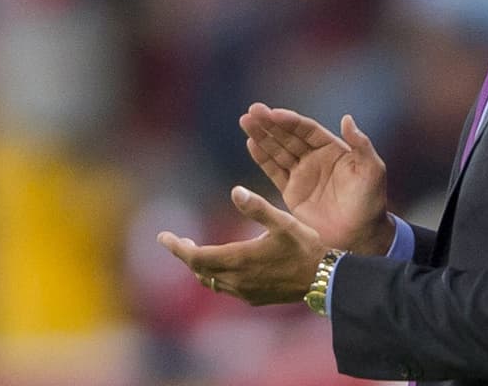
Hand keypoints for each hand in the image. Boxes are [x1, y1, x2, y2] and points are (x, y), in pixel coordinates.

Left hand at [157, 186, 325, 305]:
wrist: (324, 279)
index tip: (163, 236)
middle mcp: (236, 279)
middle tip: (178, 240)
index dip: (176, 247)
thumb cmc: (305, 247)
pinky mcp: (253, 298)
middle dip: (186, 254)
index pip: (195, 257)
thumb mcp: (283, 221)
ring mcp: (244, 291)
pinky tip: (223, 264)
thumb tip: (235, 190)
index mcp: (238, 259)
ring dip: (200, 266)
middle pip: (199, 270)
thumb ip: (257, 207)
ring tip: (197, 250)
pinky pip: (224, 288)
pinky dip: (215, 275)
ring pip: (210, 281)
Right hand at [239, 102, 393, 255]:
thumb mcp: (372, 170)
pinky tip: (251, 143)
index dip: (290, 121)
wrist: (360, 235)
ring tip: (245, 121)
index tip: (273, 113)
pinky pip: (274, 171)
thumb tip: (347, 118)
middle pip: (288, 136)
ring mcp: (302, 174)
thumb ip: (361, 145)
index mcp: (333, 149)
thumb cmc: (370, 202)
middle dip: (270, 123)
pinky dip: (262, 158)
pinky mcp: (292, 192)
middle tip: (252, 110)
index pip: (307, 130)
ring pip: (278, 150)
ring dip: (262, 136)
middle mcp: (315, 158)